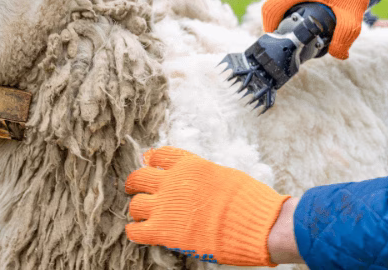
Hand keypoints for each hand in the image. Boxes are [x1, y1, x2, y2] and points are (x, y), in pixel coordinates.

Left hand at [125, 147, 289, 266]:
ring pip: (135, 205)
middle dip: (135, 183)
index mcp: (188, 164)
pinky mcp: (162, 231)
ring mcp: (164, 206)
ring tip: (141, 215)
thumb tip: (199, 184)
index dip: (152, 161)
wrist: (253, 223)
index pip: (159, 155)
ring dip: (138, 209)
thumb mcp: (224, 175)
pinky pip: (136, 230)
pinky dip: (135, 231)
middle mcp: (171, 181)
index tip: (149, 164)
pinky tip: (139, 232)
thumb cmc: (248, 201)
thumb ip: (203, 177)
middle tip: (134, 189)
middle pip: (139, 177)